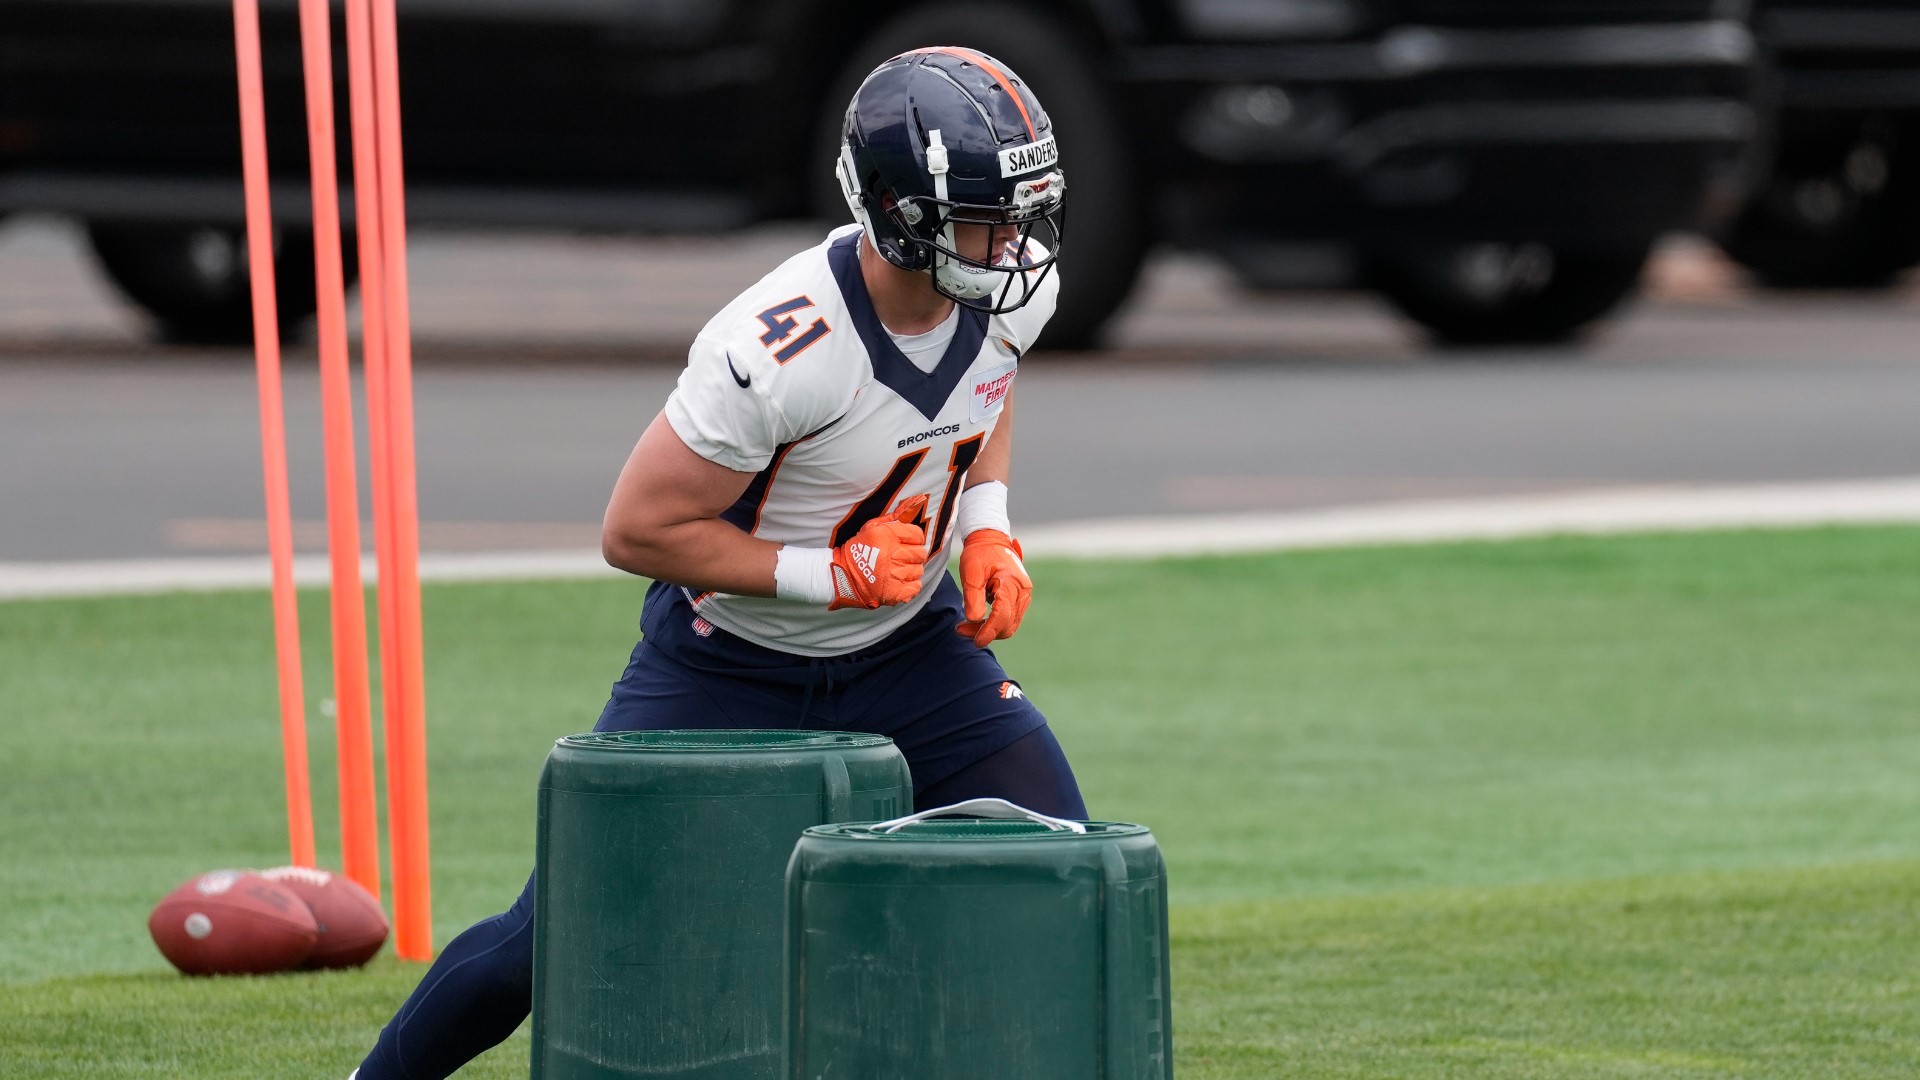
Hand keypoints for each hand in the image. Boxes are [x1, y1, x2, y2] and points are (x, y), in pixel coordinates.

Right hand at [828, 494, 929, 609]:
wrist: (842, 576)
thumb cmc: (858, 550)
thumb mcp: (871, 527)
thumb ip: (892, 518)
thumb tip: (913, 504)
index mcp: (888, 536)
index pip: (918, 535)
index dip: (915, 539)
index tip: (908, 544)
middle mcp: (893, 554)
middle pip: (921, 554)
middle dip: (914, 555)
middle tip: (903, 558)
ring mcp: (895, 574)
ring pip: (919, 570)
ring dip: (911, 570)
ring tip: (899, 570)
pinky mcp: (894, 592)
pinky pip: (915, 587)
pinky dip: (911, 585)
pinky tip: (901, 581)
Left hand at [955, 529, 1030, 646]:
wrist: (990, 540)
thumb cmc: (979, 554)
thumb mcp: (971, 572)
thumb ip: (973, 596)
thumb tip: (974, 620)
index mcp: (1012, 582)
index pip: (1003, 614)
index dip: (989, 631)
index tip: (976, 641)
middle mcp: (1023, 591)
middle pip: (1007, 624)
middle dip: (985, 632)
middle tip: (960, 629)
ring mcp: (1024, 597)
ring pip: (1009, 625)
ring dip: (989, 631)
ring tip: (965, 626)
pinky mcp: (1020, 600)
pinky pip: (1009, 620)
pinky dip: (994, 625)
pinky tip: (977, 621)